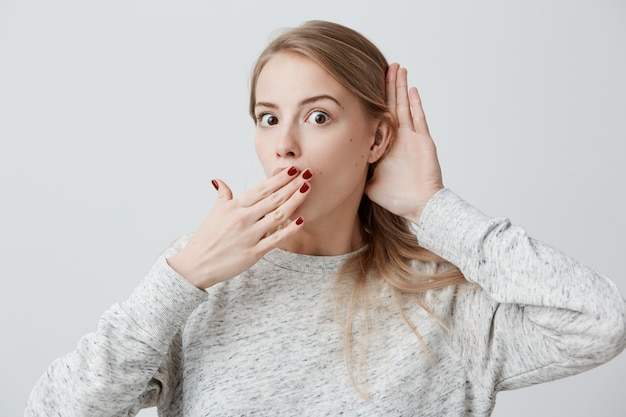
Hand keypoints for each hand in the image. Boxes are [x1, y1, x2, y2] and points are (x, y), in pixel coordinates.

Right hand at [167, 168, 311, 288]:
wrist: (196, 264)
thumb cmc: (206, 238)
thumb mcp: (214, 213)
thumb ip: (222, 195)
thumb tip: (219, 181)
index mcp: (235, 206)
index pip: (261, 189)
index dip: (278, 179)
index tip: (292, 170)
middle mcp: (243, 218)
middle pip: (273, 198)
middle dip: (292, 185)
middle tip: (308, 174)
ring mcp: (249, 235)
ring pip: (278, 215)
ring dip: (295, 201)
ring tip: (308, 189)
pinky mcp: (254, 252)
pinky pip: (276, 239)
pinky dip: (290, 229)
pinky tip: (302, 220)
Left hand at [365, 63, 443, 224]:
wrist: (420, 206)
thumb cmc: (398, 199)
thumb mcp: (370, 185)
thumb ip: (358, 174)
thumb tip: (339, 172)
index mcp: (385, 145)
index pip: (377, 118)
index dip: (372, 102)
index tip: (365, 85)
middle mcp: (398, 138)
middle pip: (391, 106)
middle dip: (387, 86)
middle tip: (383, 66)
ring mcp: (412, 138)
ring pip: (404, 107)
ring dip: (400, 88)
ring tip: (397, 68)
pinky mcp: (423, 141)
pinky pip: (418, 119)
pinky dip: (415, 104)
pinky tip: (411, 89)